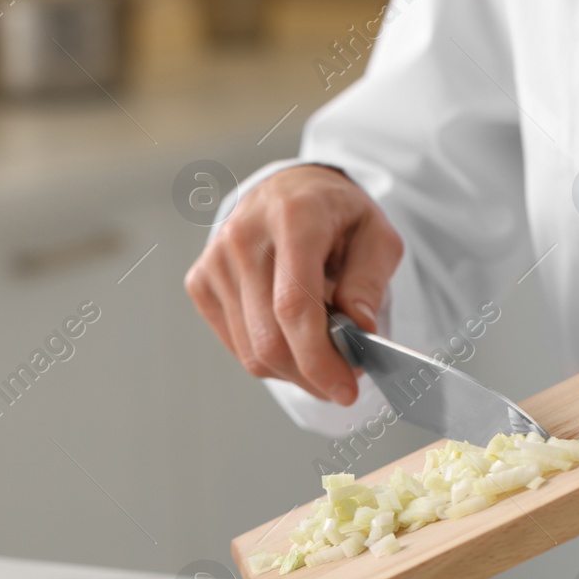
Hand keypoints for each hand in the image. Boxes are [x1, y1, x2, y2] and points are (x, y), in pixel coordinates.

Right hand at [185, 165, 402, 404]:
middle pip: (270, 338)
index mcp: (294, 217)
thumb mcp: (377, 236)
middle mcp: (245, 235)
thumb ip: (369, 283)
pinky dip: (268, 357)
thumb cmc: (338, 216)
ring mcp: (216, 259)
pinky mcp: (200, 280)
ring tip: (322, 355)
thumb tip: (357, 330)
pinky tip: (292, 338)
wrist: (292, 190)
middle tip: (343, 380)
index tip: (346, 388)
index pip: (294, 305)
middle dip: (311, 375)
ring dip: (293, 371)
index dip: (319, 358)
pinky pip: (236, 344)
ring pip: (251, 351)